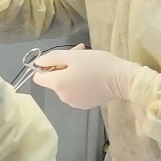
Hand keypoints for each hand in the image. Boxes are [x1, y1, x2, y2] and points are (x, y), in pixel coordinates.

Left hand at [29, 47, 150, 112]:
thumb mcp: (74, 56)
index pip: (38, 78)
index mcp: (58, 84)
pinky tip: (94, 77)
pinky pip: (76, 92)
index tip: (61, 60)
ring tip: (89, 65)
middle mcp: (62, 97)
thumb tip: (37, 63)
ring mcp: (74, 103)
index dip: (46, 67)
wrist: (122, 80)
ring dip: (73, 75)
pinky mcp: (85, 105)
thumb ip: (52, 58)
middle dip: (63, 67)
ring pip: (66, 86)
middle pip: (54, 80)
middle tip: (80, 55)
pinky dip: (80, 84)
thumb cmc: (98, 64)